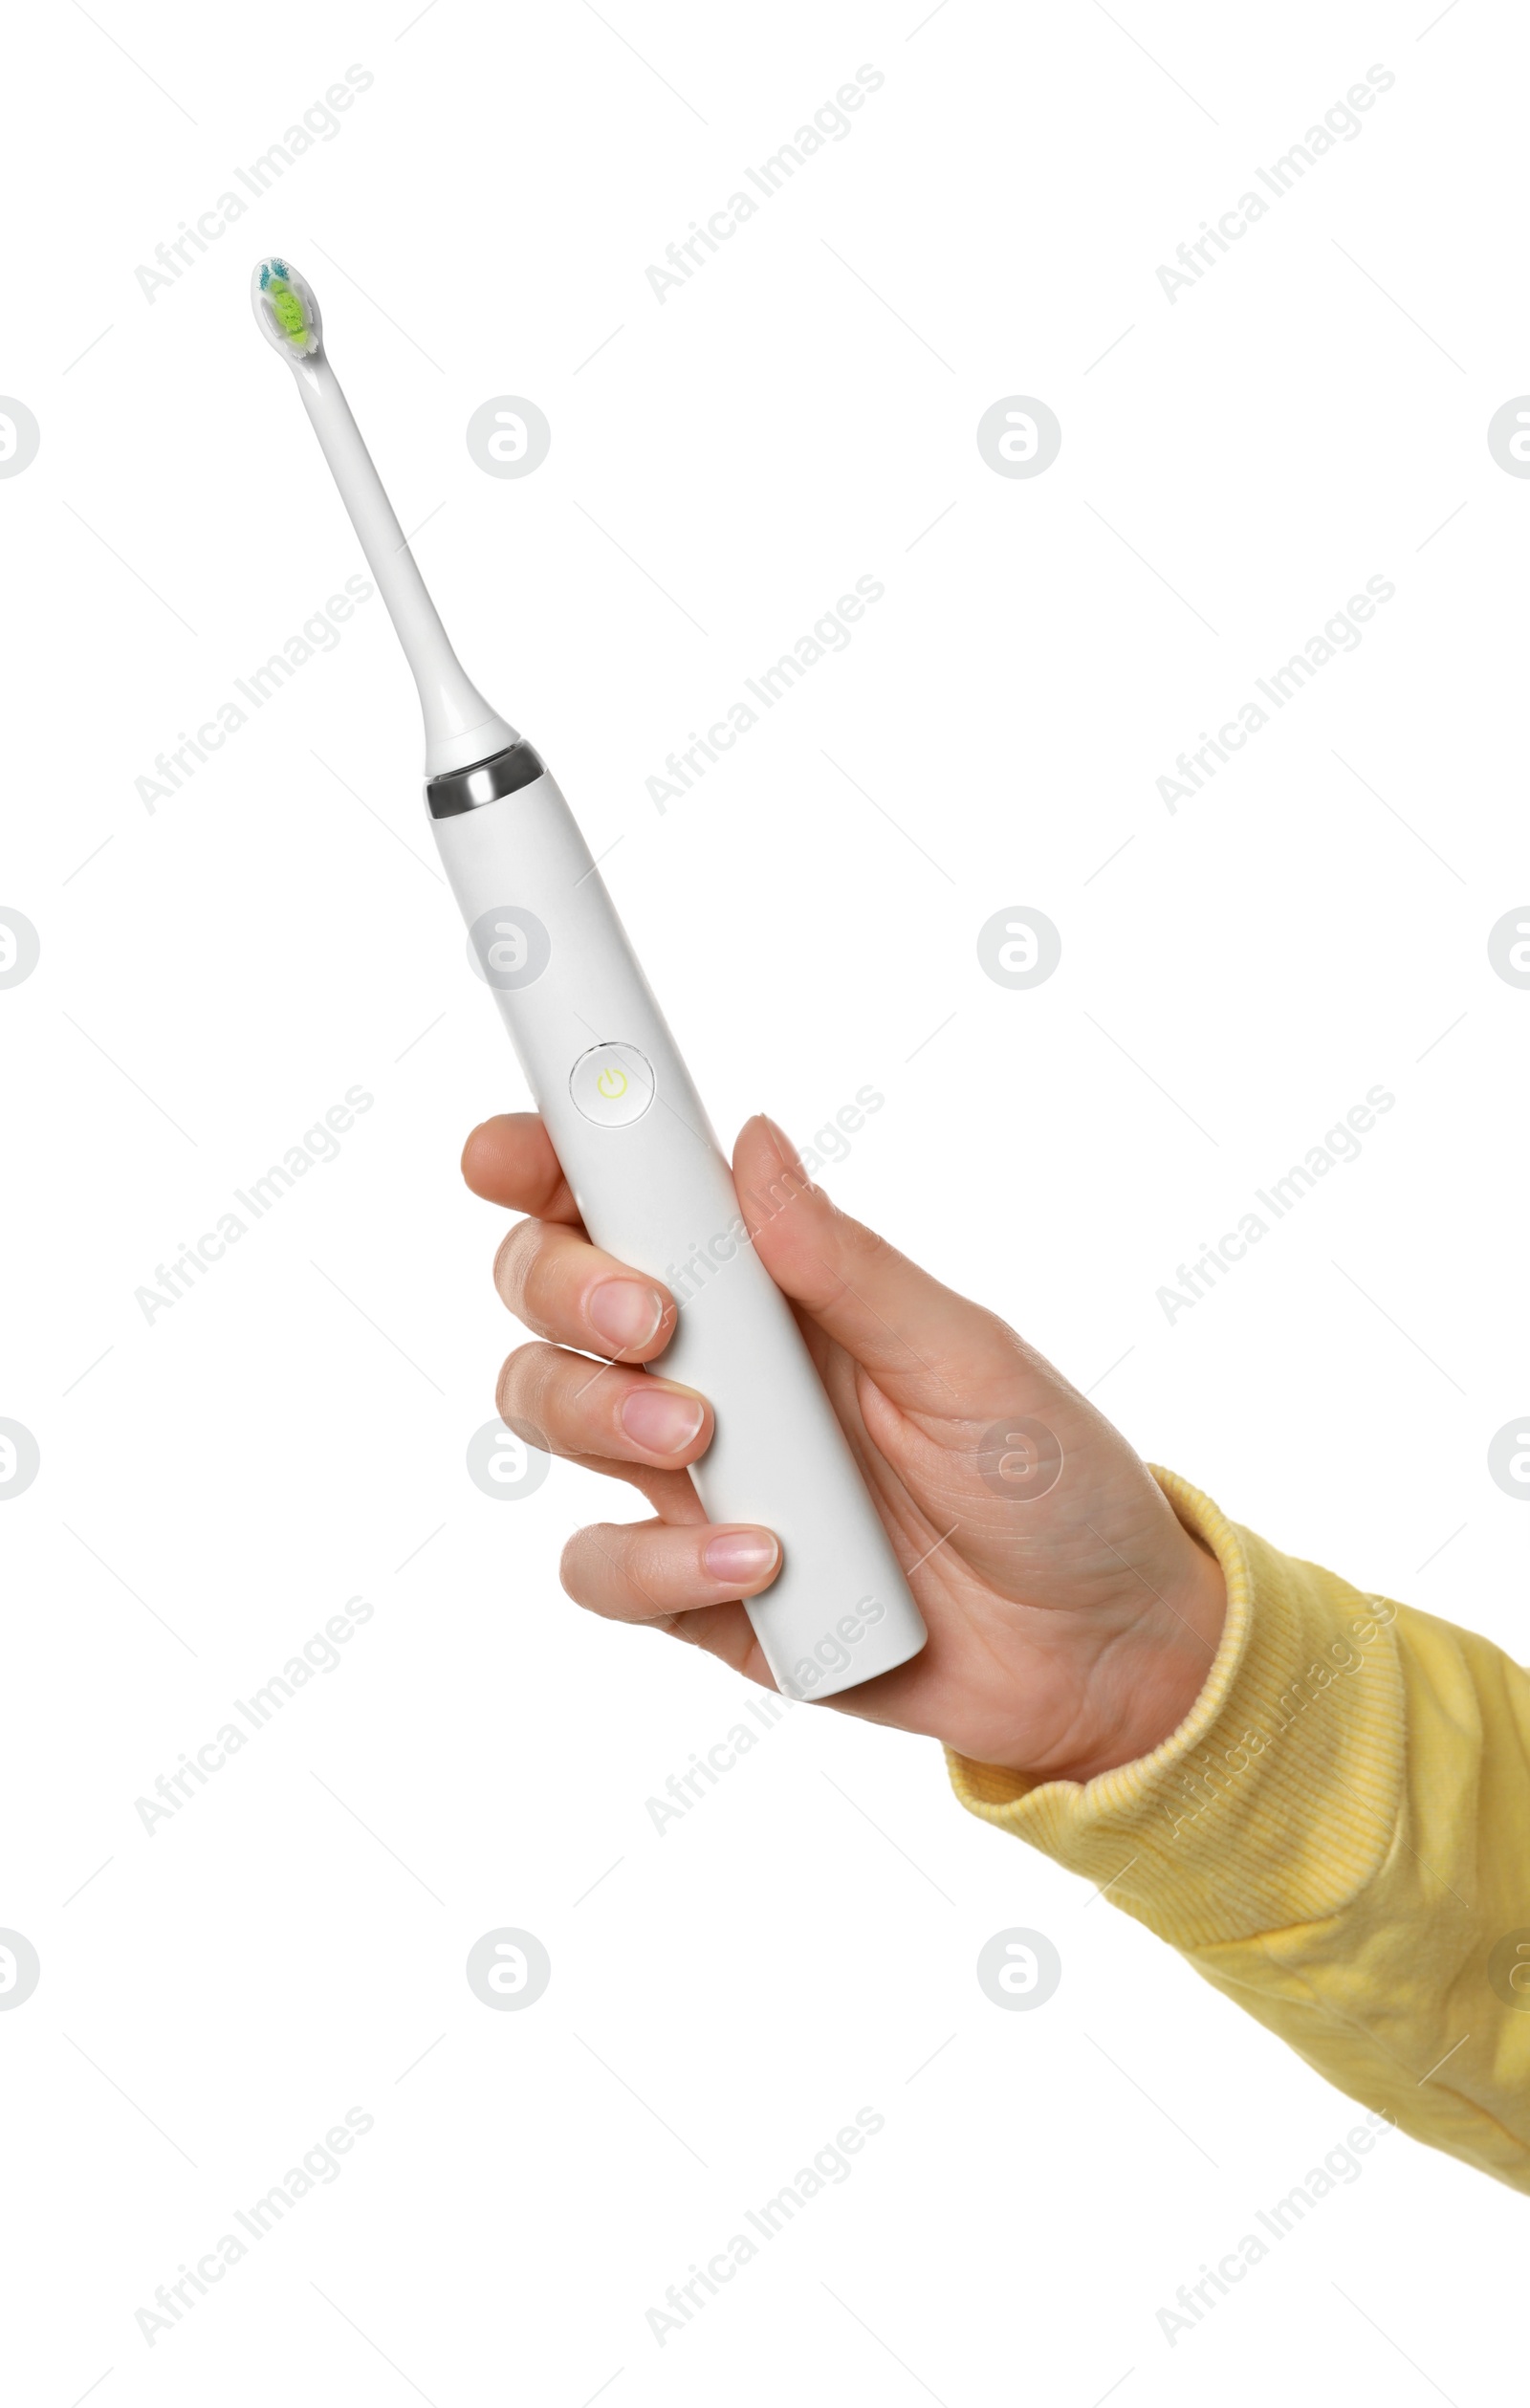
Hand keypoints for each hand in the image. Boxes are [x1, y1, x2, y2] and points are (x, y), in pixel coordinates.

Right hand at [462, 1111, 1226, 1782]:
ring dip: (598, 1413)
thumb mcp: (967, 1357)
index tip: (510, 1154)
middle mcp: (710, 1367)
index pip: (624, 1197)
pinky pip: (600, 1568)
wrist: (1098, 1652)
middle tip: (656, 1317)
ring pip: (545, 1411)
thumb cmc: (1049, 1480)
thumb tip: (754, 1143)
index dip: (544, 1160)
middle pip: (549, 1294)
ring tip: (706, 1440)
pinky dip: (652, 1564)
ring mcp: (691, 1479)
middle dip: (565, 1287)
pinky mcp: (691, 1591)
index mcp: (770, 1285)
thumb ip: (849, 1264)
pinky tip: (757, 1564)